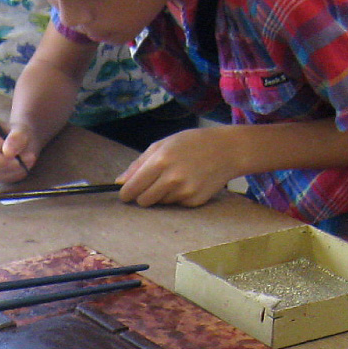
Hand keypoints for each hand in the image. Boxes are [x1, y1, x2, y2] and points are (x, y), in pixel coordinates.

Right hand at [0, 111, 35, 183]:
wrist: (18, 143)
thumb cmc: (16, 132)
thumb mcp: (21, 130)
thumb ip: (17, 137)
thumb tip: (9, 152)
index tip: (12, 149)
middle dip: (2, 161)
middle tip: (26, 160)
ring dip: (9, 170)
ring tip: (28, 162)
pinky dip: (8, 176)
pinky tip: (22, 169)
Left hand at [117, 127, 240, 206]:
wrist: (227, 150)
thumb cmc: (192, 143)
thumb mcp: (163, 144)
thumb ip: (139, 163)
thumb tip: (120, 181)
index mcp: (161, 161)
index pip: (133, 188)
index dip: (126, 193)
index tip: (126, 194)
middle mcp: (172, 178)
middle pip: (143, 201)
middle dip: (142, 196)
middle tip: (150, 186)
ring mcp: (185, 191)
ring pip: (160, 203)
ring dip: (161, 195)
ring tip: (175, 178)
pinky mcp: (195, 201)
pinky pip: (176, 205)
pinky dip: (177, 197)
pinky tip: (188, 183)